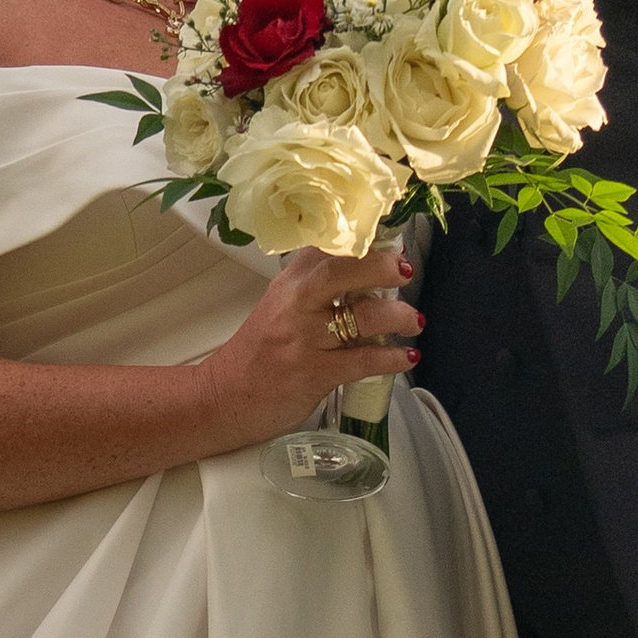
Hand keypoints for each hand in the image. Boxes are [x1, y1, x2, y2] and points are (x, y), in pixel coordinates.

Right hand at [200, 249, 419, 447]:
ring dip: (396, 316)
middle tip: (405, 271)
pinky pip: (362, 360)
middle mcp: (295, 304)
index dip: (362, 241)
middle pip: (339, 272)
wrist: (224, 397)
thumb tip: (371, 276)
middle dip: (379, 266)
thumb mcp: (283, 308)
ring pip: (360, 317)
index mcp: (289, 282)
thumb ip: (318, 289)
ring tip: (413, 321)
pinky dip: (391, 358)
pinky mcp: (314, 372)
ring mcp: (304, 338)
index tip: (390, 241)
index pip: (327, 249)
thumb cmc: (259, 354)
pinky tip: (406, 357)